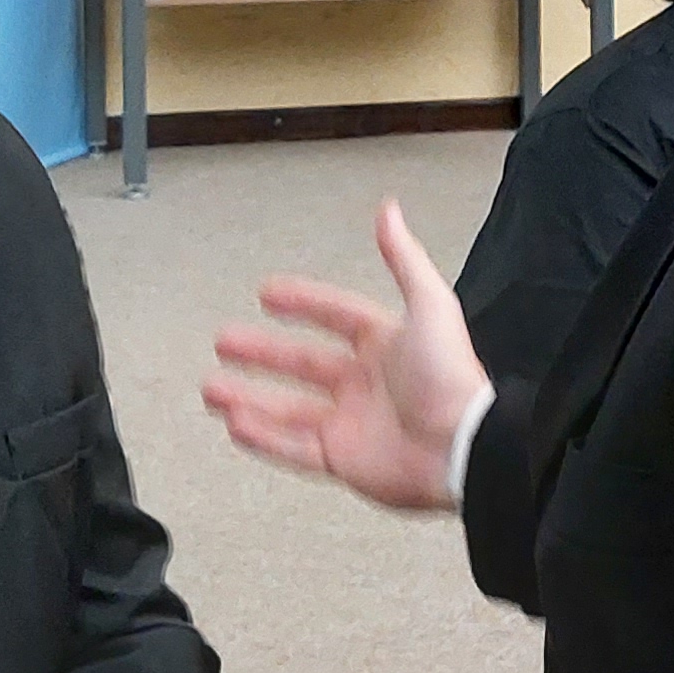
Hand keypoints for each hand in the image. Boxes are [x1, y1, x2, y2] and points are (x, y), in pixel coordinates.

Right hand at [205, 199, 489, 513]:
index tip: (268, 293)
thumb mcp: (431, 305)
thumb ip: (404, 259)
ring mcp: (352, 423)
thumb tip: (389, 211)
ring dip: (249, 398)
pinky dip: (264, 437)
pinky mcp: (344, 460)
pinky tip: (236, 424)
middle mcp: (366, 384)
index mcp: (386, 345)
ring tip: (212, 390)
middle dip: (261, 353)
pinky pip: (294, 448)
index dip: (303, 303)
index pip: (336, 316)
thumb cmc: (452, 380)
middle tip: (225, 341)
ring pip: (287, 409)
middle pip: (301, 364)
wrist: (461, 450)